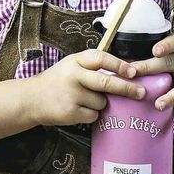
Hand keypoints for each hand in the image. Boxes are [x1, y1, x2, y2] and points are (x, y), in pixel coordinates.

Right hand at [22, 49, 141, 126]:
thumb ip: (92, 67)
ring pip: (102, 102)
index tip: (133, 72)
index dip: (119, 65)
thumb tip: (124, 74)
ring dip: (100, 103)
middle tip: (141, 93)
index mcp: (76, 61)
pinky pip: (94, 115)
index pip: (101, 58)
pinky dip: (90, 114)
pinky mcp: (70, 112)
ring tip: (83, 100)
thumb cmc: (57, 81)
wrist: (31, 99)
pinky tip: (77, 109)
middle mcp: (73, 75)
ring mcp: (71, 94)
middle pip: (106, 82)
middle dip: (127, 88)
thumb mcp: (71, 65)